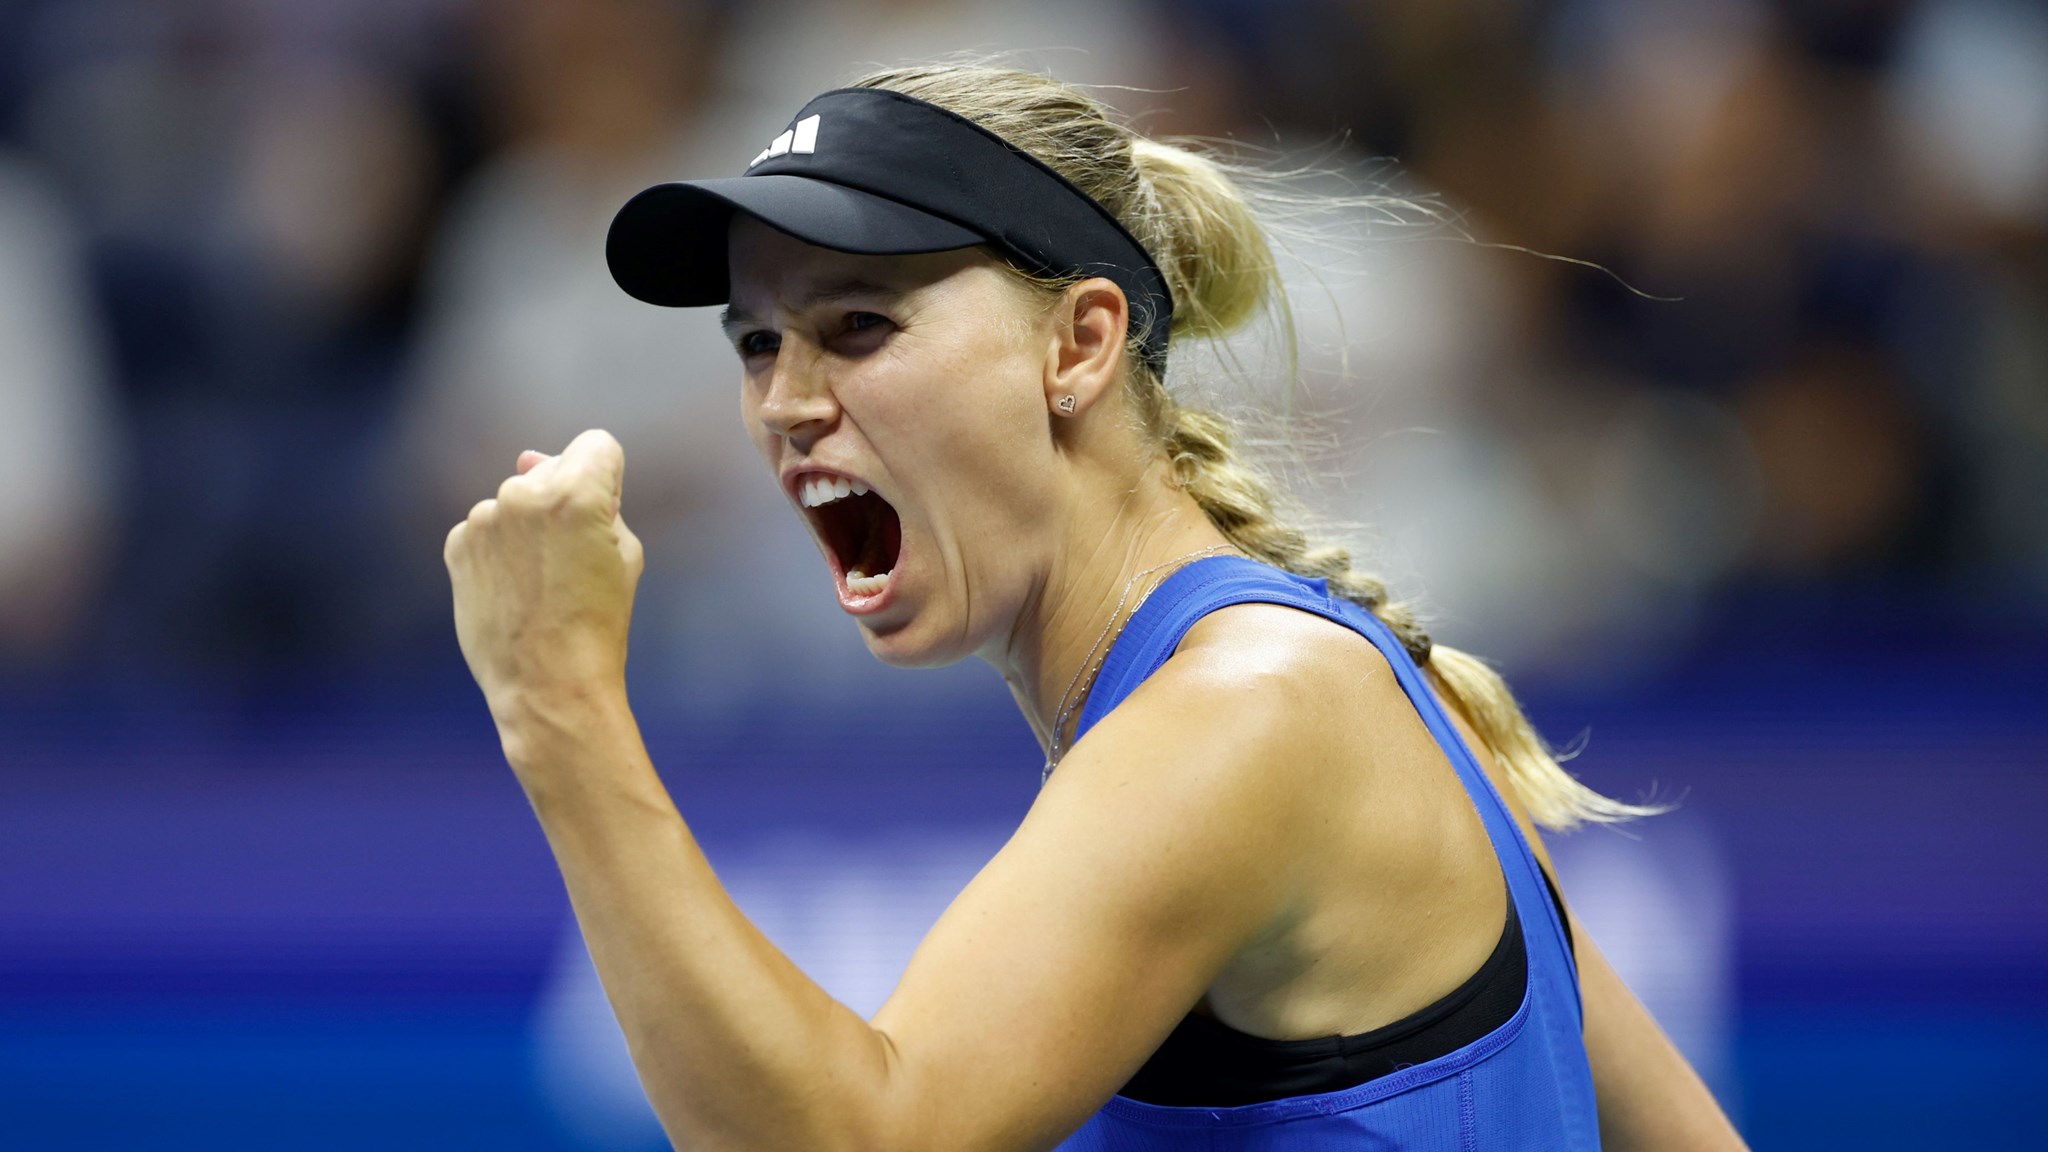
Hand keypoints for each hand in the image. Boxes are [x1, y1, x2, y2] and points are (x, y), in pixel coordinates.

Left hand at [444, 429, 645, 733]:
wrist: (548, 684)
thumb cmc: (599, 622)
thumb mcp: (626, 554)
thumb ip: (596, 500)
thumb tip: (529, 458)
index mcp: (575, 492)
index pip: (598, 445)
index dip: (609, 478)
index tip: (605, 515)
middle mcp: (522, 494)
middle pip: (553, 469)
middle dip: (565, 499)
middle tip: (574, 559)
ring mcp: (484, 518)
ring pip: (517, 500)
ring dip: (529, 525)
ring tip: (542, 582)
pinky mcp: (458, 544)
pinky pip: (488, 528)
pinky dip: (501, 549)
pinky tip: (514, 589)